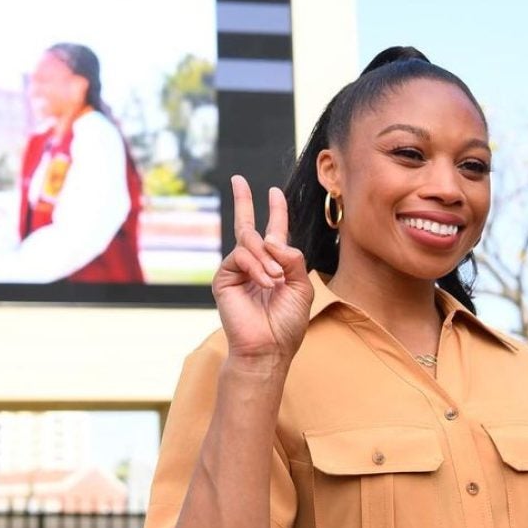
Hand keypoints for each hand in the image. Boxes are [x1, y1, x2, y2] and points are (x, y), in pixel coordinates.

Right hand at [212, 176, 313, 370]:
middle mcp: (254, 264)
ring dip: (266, 259)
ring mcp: (238, 270)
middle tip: (238, 179)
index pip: (274, 232)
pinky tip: (266, 283)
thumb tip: (273, 240)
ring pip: (250, 242)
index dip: (275, 211)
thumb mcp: (302, 287)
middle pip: (248, 226)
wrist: (268, 348)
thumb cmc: (287, 323)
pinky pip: (240, 256)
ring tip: (275, 280)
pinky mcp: (225, 278)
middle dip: (243, 201)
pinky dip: (256, 267)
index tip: (274, 192)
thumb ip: (294, 259)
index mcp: (275, 265)